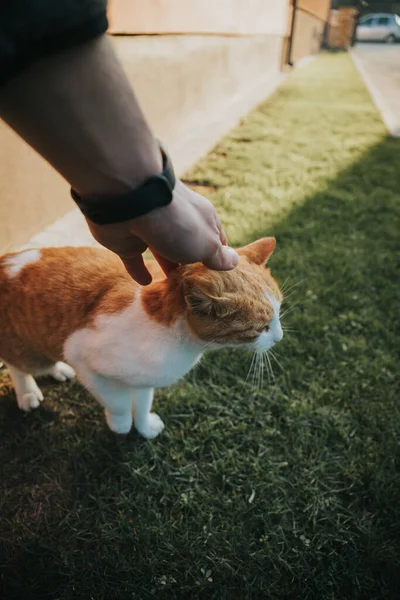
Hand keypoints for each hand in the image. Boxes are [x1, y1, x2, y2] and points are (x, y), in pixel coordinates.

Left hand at [86, 180, 238, 284]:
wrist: (130, 201)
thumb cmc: (177, 223)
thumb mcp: (207, 244)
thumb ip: (217, 256)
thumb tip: (234, 262)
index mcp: (202, 219)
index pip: (217, 239)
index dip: (219, 255)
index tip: (220, 275)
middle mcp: (178, 222)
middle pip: (188, 246)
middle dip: (192, 262)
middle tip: (197, 286)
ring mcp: (152, 230)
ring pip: (163, 252)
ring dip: (168, 266)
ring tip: (175, 287)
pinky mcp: (128, 240)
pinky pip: (135, 260)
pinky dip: (140, 271)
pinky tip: (146, 282)